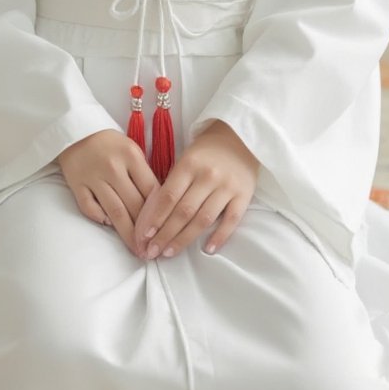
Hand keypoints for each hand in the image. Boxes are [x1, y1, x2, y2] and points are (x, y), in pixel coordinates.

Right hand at [57, 129, 160, 258]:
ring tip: (137, 250)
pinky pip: (89, 208)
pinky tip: (109, 227)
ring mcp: (94, 177)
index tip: (166, 232)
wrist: (76, 131)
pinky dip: (100, 218)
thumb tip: (157, 206)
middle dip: (145, 231)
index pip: (151, 190)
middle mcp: (113, 168)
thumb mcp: (132, 150)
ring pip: (115, 211)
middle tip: (153, 250)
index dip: (160, 214)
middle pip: (134, 205)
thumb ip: (144, 174)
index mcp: (131, 156)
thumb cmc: (109, 143)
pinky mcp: (76, 184)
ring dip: (127, 233)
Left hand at [133, 120, 259, 260]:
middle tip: (152, 252)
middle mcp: (208, 176)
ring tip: (170, 253)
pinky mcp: (244, 195)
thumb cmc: (206, 151)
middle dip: (165, 234)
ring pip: (203, 219)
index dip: (155, 218)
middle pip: (183, 212)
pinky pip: (232, 220)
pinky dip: (220, 236)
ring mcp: (227, 186)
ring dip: (185, 239)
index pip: (168, 197)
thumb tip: (153, 215)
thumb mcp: (186, 158)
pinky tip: (207, 249)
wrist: (240, 137)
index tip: (144, 236)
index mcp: (189, 164)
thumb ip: (174, 183)